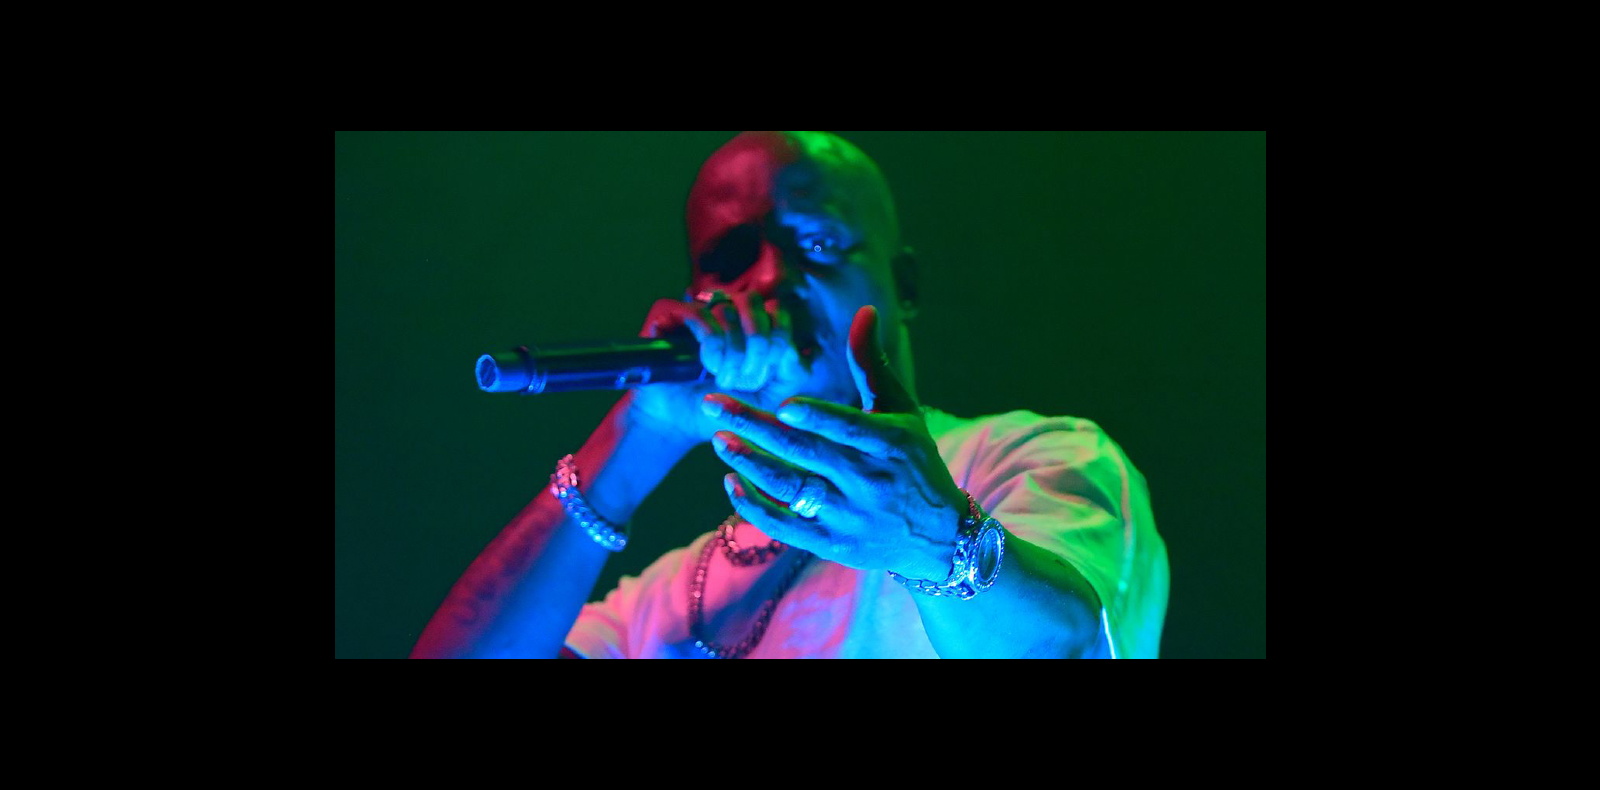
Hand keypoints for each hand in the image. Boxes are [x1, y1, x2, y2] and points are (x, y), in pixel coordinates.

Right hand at [626, 290, 809, 446]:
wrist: (680, 424)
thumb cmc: (726, 410)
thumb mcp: (772, 396)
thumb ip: (793, 370)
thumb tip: (800, 346)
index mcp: (751, 323)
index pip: (776, 311)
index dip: (777, 341)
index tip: (766, 375)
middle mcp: (724, 311)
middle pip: (753, 301)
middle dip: (757, 344)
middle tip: (748, 378)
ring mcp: (696, 310)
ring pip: (727, 308)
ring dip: (732, 350)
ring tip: (724, 379)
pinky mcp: (667, 315)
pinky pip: (698, 313)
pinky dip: (710, 341)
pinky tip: (707, 365)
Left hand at [705, 305, 968, 580]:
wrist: (939, 538)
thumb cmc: (914, 462)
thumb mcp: (902, 412)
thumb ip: (872, 364)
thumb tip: (864, 310)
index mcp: (890, 444)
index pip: (849, 429)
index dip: (818, 418)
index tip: (783, 404)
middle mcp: (868, 481)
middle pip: (805, 453)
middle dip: (755, 427)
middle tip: (712, 404)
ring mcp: (848, 515)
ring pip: (791, 488)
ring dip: (750, 464)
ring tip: (718, 440)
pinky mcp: (832, 542)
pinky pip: (786, 525)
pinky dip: (756, 507)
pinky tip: (731, 482)